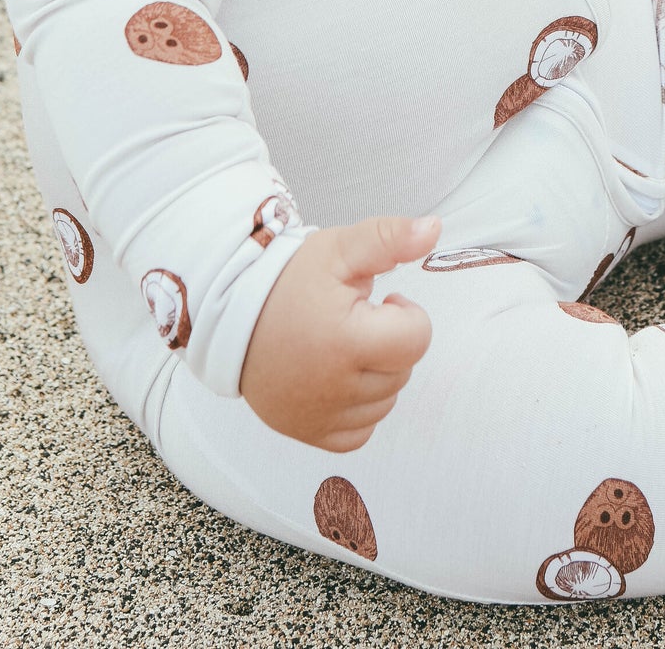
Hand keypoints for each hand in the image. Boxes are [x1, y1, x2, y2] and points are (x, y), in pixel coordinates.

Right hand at [239, 213, 438, 449]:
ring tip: (342, 344)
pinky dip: (359, 408)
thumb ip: (389, 238)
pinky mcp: (310, 433)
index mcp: (346, 341)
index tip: (379, 301)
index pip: (417, 337)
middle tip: (353, 319)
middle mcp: (335, 388)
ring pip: (386, 401)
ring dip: (377, 373)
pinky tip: (338, 377)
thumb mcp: (338, 248)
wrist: (230, 315)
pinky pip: (361, 432)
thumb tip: (434, 229)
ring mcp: (321, 416)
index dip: (405, 312)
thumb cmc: (287, 280)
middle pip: (404, 370)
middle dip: (389, 340)